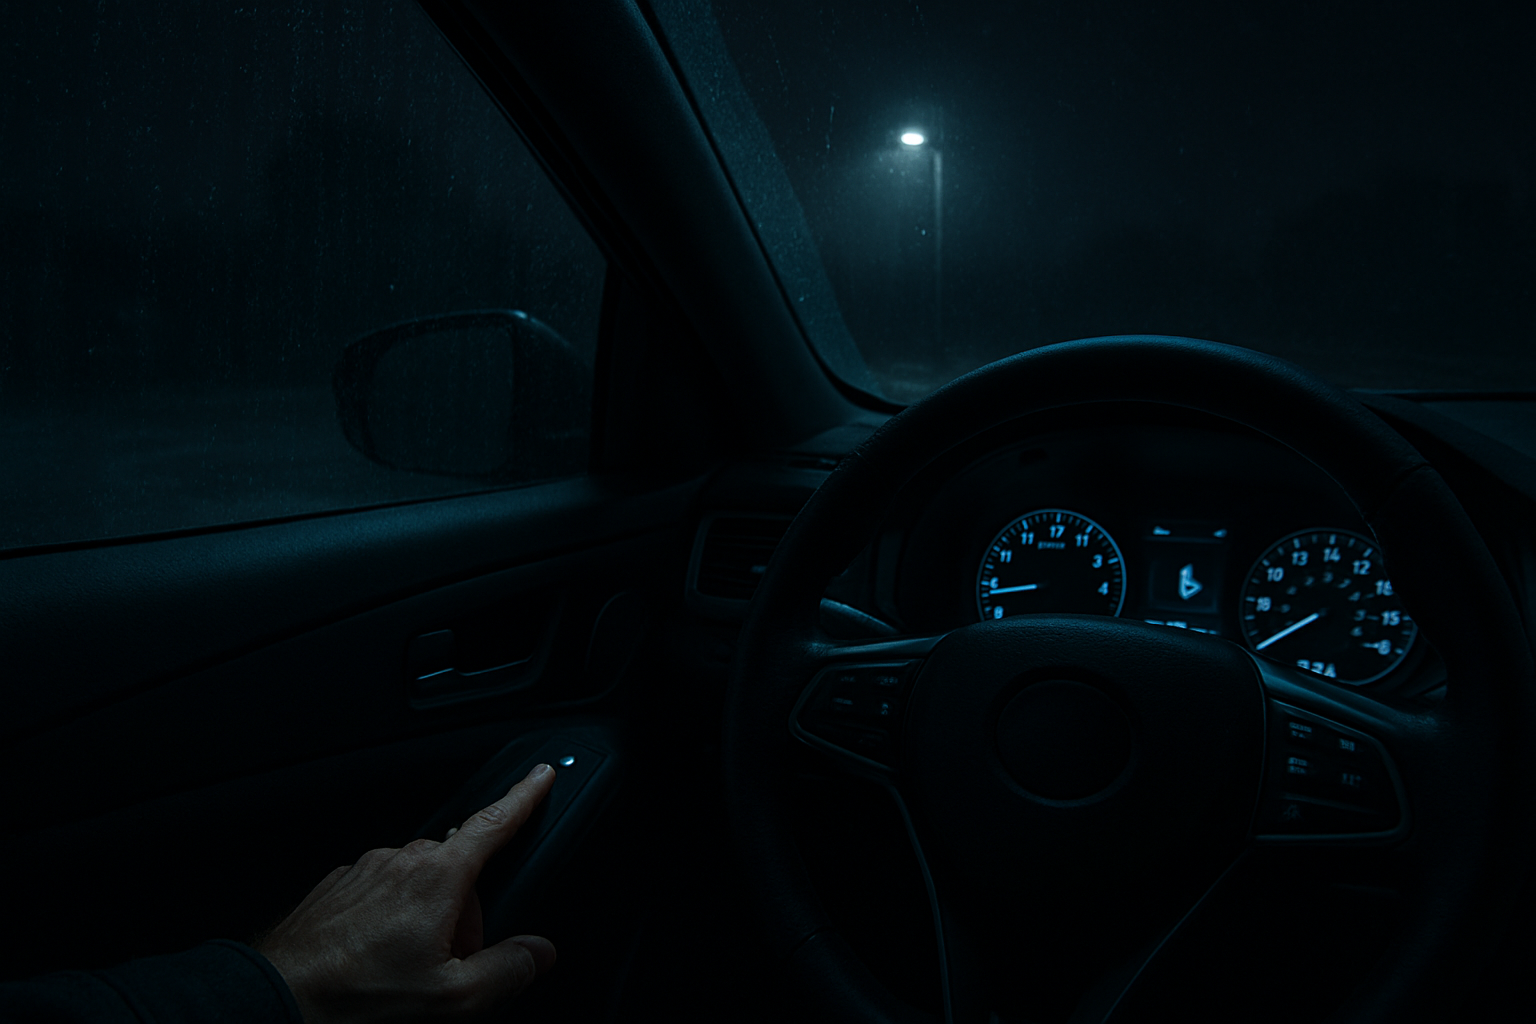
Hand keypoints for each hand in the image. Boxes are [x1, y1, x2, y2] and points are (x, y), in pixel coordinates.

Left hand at [258, 764, 558, 1022]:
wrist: (276, 1001)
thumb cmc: (356, 999)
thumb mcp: (452, 999)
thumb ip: (506, 970)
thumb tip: (537, 952)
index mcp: (437, 878)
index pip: (493, 824)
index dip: (523, 797)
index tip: (540, 777)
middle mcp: (400, 862)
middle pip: (456, 872)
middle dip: (463, 912)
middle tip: (448, 964)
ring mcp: (363, 872)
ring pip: (416, 884)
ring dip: (424, 919)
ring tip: (403, 972)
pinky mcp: (336, 888)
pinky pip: (379, 894)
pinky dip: (388, 921)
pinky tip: (374, 963)